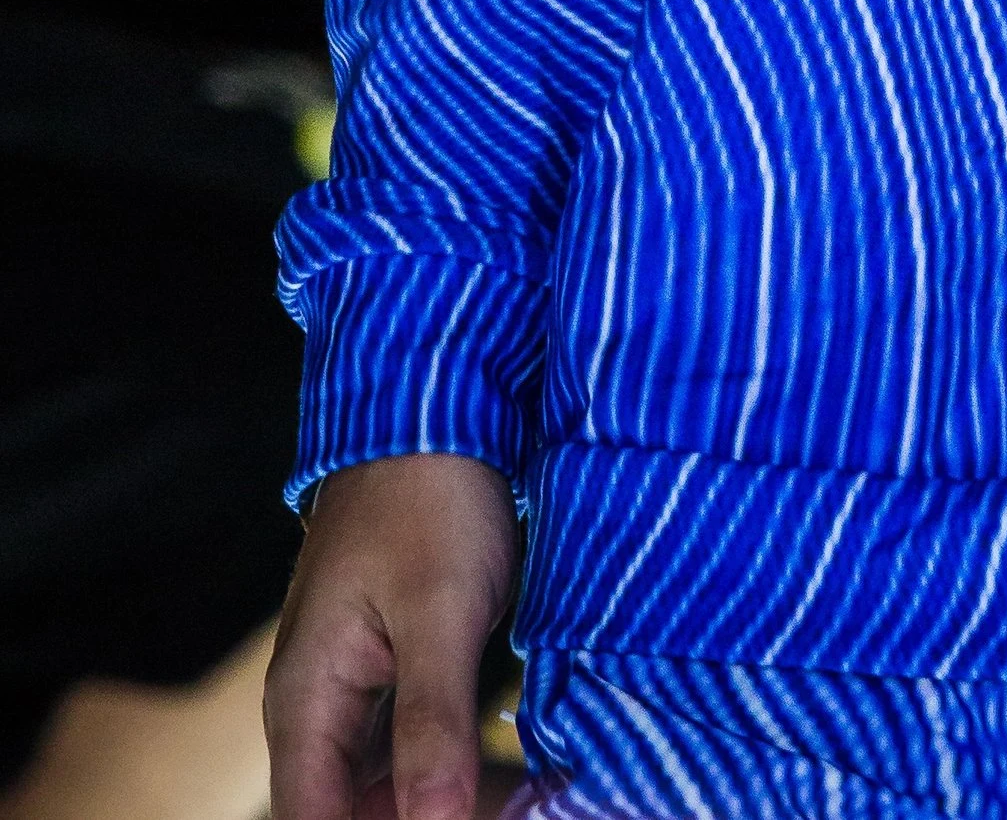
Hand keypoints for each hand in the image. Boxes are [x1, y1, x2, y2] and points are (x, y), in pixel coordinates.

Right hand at [264, 456, 518, 819]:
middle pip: (353, 812)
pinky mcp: (394, 669)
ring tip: (524, 796)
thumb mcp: (440, 612)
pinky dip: (457, 766)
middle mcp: (318, 707)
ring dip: (448, 799)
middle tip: (513, 807)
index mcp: (307, 702)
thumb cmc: (429, 495)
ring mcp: (355, 689)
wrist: (434, 404)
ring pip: (388, 787)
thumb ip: (433, 726)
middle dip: (428, 819)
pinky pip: (413, 747)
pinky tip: (516, 773)